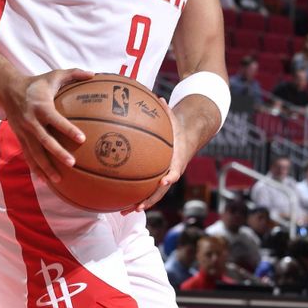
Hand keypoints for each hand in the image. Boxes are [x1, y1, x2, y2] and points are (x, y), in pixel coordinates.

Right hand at [3, 69, 93, 182]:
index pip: (55, 120)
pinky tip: (45, 181)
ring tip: (59, 180)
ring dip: (46, 167)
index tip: (82, 138)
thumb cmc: (36, 84)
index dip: (68, 129)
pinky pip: (28, 157)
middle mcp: (31, 121)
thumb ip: (73, 74)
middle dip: (57, 153)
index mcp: (41, 107)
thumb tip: (94, 74)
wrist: (7, 90)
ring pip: (35, 153)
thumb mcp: (53, 76)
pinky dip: (36, 169)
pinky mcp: (19, 139)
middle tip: (72, 163)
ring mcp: (24, 132)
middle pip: (44, 140)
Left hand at [122, 98, 186, 214]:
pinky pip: (147, 190)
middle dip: (150, 199)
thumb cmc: (176, 127)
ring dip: (140, 204)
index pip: (175, 171)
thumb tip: (159, 97)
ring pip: (153, 195)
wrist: (187, 138)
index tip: (164, 181)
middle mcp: (171, 172)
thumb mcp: (173, 118)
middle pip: (161, 191)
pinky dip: (136, 196)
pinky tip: (120, 201)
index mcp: (177, 160)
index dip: (170, 177)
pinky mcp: (158, 179)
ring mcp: (165, 178)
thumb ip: (166, 110)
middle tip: (138, 207)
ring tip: (124, 211)